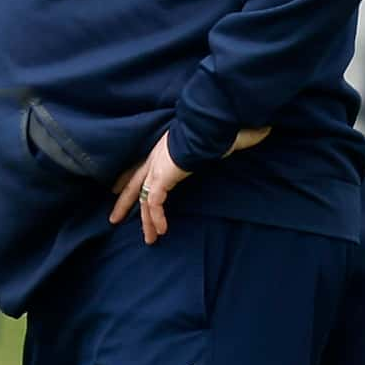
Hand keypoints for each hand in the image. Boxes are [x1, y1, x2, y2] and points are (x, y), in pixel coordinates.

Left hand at [110, 126, 269, 242]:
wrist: (211, 126)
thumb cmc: (216, 130)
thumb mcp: (215, 140)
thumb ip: (221, 145)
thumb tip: (250, 139)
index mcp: (163, 148)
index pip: (140, 165)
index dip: (128, 178)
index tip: (117, 188)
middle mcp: (155, 158)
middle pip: (132, 182)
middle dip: (123, 202)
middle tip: (114, 218)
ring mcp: (157, 168)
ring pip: (142, 199)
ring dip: (144, 220)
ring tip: (148, 239)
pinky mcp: (162, 177)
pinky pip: (154, 203)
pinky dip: (156, 218)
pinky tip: (162, 231)